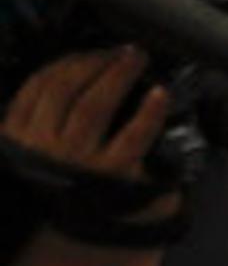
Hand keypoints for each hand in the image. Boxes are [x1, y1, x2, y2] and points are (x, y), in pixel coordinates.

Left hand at [4, 47, 171, 187]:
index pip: (132, 139)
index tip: (162, 92)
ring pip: (62, 91)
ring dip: (89, 64)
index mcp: (104, 174)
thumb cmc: (92, 197)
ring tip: (109, 52)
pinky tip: (78, 59)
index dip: (149, 112)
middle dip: (118, 74)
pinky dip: (57, 68)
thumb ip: (156, 187)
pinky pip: (33, 87)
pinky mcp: (14, 129)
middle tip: (137, 55)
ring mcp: (38, 141)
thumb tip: (174, 166)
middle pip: (93, 107)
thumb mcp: (130, 198)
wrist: (43, 212)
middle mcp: (70, 157)